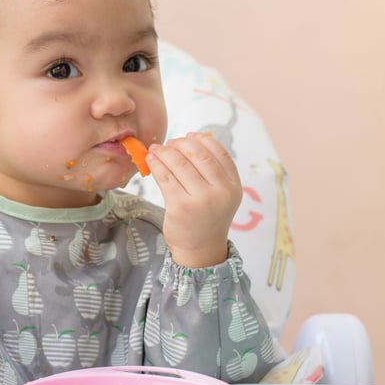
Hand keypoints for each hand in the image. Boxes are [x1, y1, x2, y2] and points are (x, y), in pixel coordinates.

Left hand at [146, 132, 241, 267]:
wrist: (201, 248)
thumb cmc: (207, 216)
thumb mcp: (221, 194)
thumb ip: (213, 170)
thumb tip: (193, 138)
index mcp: (233, 185)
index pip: (219, 153)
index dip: (201, 140)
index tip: (188, 136)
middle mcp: (221, 191)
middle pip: (198, 155)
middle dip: (180, 144)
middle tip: (169, 143)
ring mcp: (201, 200)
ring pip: (180, 164)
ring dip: (165, 152)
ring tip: (156, 150)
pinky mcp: (180, 207)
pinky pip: (166, 177)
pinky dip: (156, 165)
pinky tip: (151, 160)